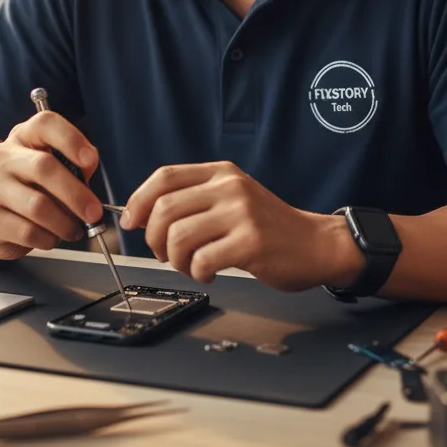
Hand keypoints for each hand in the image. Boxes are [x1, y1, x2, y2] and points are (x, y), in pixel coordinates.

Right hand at [0, 108, 102, 260]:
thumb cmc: (32, 187)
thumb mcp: (53, 168)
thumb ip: (73, 165)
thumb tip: (89, 168)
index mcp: (24, 136)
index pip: (45, 124)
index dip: (71, 139)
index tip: (91, 161)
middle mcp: (3, 156)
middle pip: (44, 167)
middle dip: (76, 193)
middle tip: (94, 212)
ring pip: (37, 206)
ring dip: (64, 222)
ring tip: (75, 229)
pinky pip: (27, 232)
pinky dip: (48, 238)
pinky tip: (53, 237)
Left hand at [120, 162, 364, 291]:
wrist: (315, 243)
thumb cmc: (268, 227)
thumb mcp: (232, 198)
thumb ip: (194, 200)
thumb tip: (141, 216)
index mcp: (221, 173)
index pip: (164, 177)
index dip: (139, 200)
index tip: (131, 222)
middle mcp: (229, 187)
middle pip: (164, 209)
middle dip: (155, 239)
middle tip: (167, 254)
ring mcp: (241, 213)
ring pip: (178, 237)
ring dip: (176, 260)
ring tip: (192, 265)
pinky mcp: (250, 242)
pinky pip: (201, 261)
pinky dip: (197, 274)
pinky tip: (211, 273)